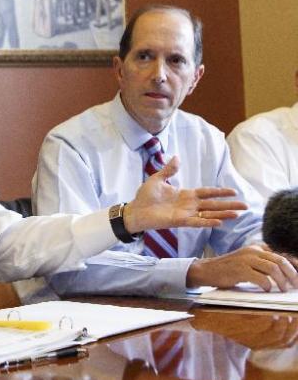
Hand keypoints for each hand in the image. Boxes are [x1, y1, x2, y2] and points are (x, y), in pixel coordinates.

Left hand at [124, 155, 246, 233]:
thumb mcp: (157, 179)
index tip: (234, 191)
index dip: (220, 192)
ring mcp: (185, 214)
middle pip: (213, 204)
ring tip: (238, 214)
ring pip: (209, 214)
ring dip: (223, 214)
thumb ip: (169, 170)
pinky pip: (196, 222)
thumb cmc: (145, 196)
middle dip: (229, 205)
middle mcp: (189, 205)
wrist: (134, 210)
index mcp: (185, 194)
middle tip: (245, 206)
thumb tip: (176, 157)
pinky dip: (207, 222)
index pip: (207, 193)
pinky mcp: (179, 221)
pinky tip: (220, 222)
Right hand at [186, 244, 297, 290]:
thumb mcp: (249, 262)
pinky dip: (267, 285)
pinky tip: (266, 290)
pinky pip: (261, 278)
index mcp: (257, 247)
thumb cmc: (230, 270)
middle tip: (296, 286)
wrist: (206, 270)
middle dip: (292, 275)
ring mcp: (246, 259)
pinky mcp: (240, 269)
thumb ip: (264, 264)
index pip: (282, 254)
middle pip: (281, 260)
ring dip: (282, 281)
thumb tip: (286, 275)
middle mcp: (253, 250)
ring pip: (273, 268)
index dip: (295, 264)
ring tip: (283, 290)